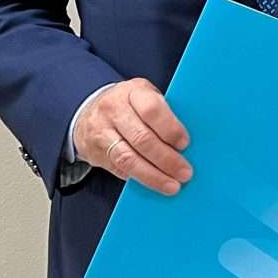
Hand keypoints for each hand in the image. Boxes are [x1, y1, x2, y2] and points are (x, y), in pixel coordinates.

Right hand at [74, 78, 192, 195]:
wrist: (89, 112)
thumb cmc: (130, 105)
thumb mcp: (146, 97)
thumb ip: (164, 113)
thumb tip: (188, 142)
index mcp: (133, 91)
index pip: (152, 109)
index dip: (170, 128)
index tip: (185, 144)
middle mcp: (114, 109)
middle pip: (142, 138)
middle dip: (166, 159)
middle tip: (185, 172)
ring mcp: (102, 131)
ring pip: (129, 158)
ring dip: (153, 176)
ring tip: (172, 185)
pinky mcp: (96, 152)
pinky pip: (119, 169)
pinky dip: (139, 178)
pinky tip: (154, 183)